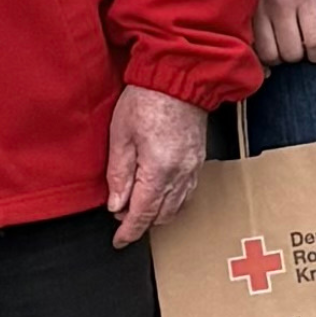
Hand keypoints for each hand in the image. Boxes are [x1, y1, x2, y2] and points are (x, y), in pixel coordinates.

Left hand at [105, 85, 207, 246]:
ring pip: (177, 206)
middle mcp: (181, 174)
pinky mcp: (199, 159)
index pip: (143, 214)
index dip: (129, 231)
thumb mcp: (120, 135)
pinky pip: (187, 191)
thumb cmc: (148, 98)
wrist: (180, 76)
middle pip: (162, 215)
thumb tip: (116, 204)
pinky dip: (172, 200)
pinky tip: (160, 193)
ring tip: (138, 205)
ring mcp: (193, 167)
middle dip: (141, 222)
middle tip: (121, 215)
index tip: (119, 240)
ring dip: (158, 212)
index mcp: (159, 170)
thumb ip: (119, 174)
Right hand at [251, 0, 315, 66]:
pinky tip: (265, 45)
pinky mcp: (242, 14)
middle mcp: (281, 5)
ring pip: (268, 54)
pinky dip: (258, 52)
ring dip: (277, 55)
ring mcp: (258, 11)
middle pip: (291, 53)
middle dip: (298, 55)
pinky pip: (250, 46)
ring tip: (281, 43)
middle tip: (298, 44)